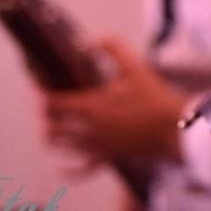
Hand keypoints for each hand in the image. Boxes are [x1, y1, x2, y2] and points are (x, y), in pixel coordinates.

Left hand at [42, 36, 185, 165]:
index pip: (53, 103)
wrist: (175, 130)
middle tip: (43, 103)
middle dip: (42, 114)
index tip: (35, 85)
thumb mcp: (136, 68)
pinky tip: (61, 167)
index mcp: (92, 106)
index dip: (39, 94)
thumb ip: (113, 49)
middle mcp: (88, 129)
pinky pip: (80, 170)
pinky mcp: (107, 158)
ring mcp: (96, 146)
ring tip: (49, 125)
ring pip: (60, 146)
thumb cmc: (156, 98)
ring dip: (50, 135)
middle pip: (50, 126)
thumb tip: (91, 40)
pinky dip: (67, 170)